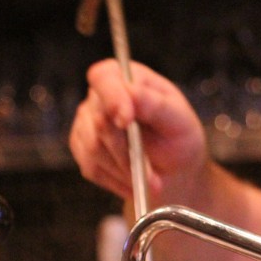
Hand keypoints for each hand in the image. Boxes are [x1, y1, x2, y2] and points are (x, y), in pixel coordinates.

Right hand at [68, 59, 208, 204]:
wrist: (174, 167)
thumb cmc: (178, 136)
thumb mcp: (178, 118)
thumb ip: (154, 104)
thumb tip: (130, 94)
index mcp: (125, 78)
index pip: (104, 78)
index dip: (112, 99)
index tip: (126, 121)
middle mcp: (100, 98)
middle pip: (99, 123)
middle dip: (128, 153)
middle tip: (152, 177)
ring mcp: (87, 123)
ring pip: (94, 150)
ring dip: (125, 171)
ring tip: (150, 182)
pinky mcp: (82, 149)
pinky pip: (91, 168)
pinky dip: (116, 180)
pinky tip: (135, 183)